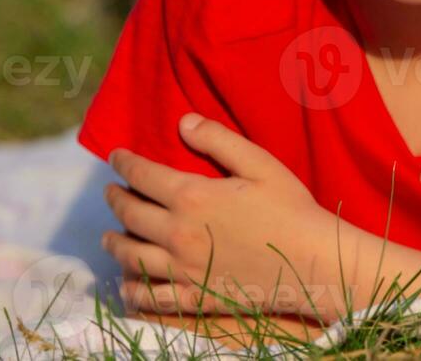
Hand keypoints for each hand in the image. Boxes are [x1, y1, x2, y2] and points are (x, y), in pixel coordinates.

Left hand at [101, 114, 339, 317]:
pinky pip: (152, 298)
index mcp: (193, 196)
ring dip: (115, 243)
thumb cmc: (290, 208)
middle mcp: (178, 234)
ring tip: (108, 236)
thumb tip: (183, 122)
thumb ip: (217, 140)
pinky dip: (132, 291)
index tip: (114, 157)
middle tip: (110, 192)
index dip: (124, 164)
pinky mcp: (194, 297)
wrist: (312, 263)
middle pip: (131, 215)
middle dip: (116, 200)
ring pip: (133, 257)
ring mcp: (184, 269)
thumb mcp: (259, 163)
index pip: (143, 176)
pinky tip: (126, 285)